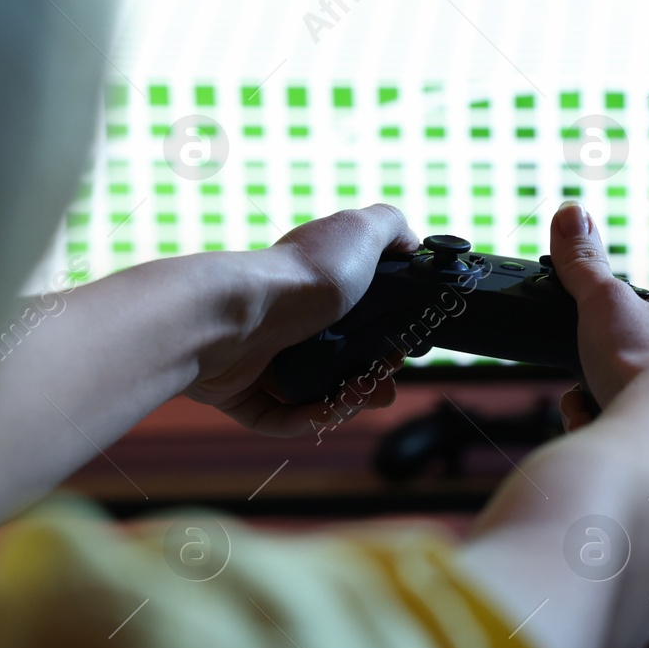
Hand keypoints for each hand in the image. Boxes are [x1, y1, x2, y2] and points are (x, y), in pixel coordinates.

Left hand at [184, 205, 420, 434]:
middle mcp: (290, 321)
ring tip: (356, 398)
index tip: (402, 350)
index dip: (388, 340)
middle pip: (342, 363)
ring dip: (346, 403)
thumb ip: (392, 228)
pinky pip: (280, 417)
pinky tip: (326, 412)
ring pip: (314, 395)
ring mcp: (263, 357)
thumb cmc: (302, 275)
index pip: (361, 321)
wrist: (237, 315)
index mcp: (317, 289)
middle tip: (383, 384)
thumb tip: (411, 245)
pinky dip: (308, 419)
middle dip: (373, 379)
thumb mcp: (361, 232)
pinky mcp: (239, 391)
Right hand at [549, 201, 648, 471]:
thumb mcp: (604, 302)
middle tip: (592, 388)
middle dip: (623, 384)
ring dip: (624, 419)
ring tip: (595, 419)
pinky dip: (632, 455)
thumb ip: (586, 263)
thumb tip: (571, 214)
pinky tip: (609, 449)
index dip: (631, 340)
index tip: (604, 350)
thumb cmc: (641, 367)